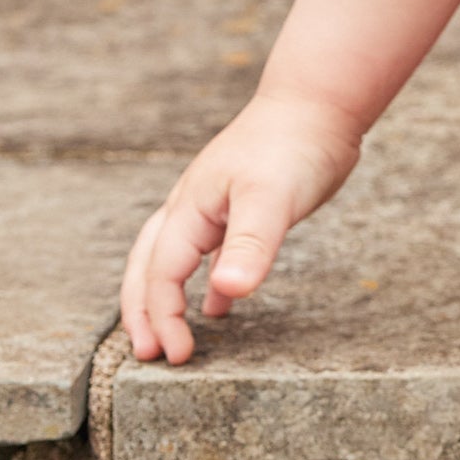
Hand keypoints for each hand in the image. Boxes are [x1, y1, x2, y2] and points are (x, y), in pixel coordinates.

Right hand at [119, 93, 363, 365]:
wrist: (317, 103)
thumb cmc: (292, 146)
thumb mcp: (271, 197)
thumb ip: (250, 245)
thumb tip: (226, 293)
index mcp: (190, 208)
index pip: (161, 274)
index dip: (162, 316)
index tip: (175, 355)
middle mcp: (192, 208)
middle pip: (148, 267)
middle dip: (142, 312)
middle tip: (148, 355)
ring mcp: (214, 206)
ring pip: (172, 259)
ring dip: (165, 298)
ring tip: (169, 336)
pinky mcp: (241, 207)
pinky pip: (209, 253)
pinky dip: (208, 284)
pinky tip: (220, 307)